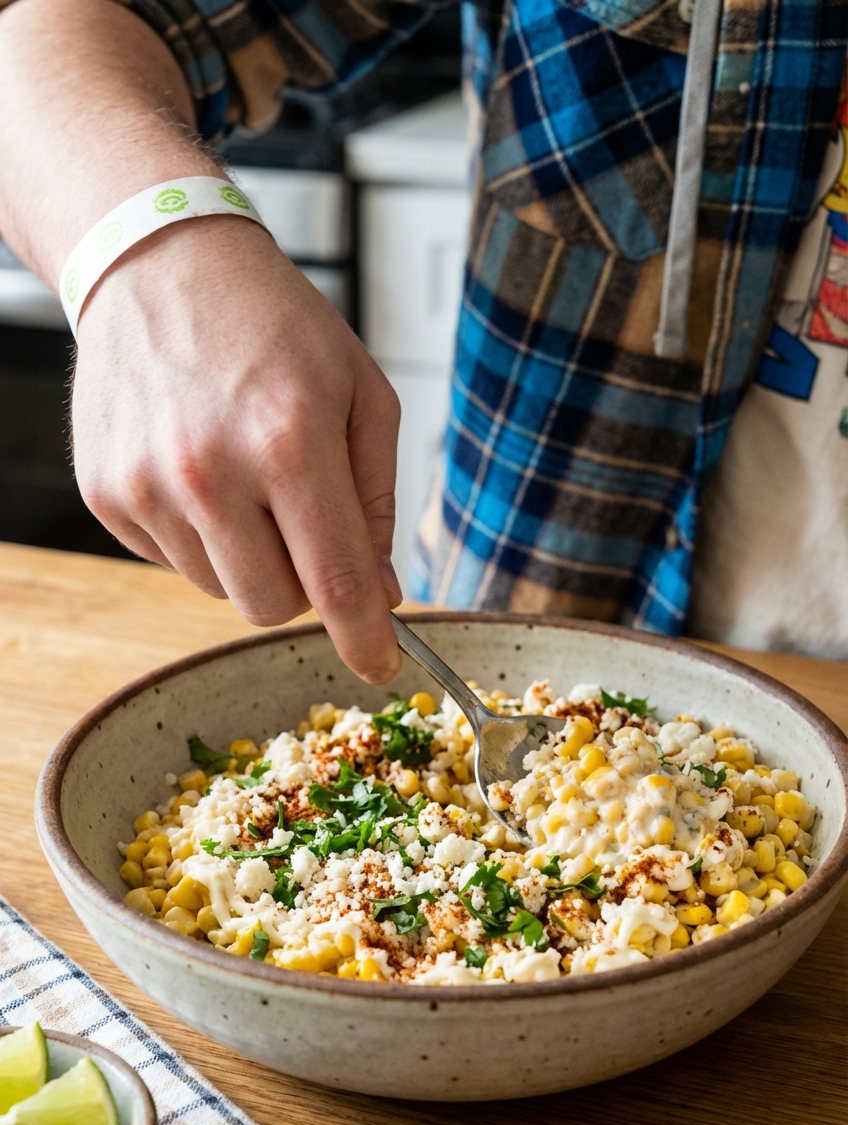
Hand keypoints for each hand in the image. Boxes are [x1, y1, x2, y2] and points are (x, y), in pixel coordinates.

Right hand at [71, 214, 402, 683]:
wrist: (163, 266)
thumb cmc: (276, 325)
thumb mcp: (361, 394)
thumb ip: (375, 501)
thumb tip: (379, 594)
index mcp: (289, 441)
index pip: (335, 582)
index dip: (364, 639)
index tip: (380, 666)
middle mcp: (210, 472)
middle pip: (272, 606)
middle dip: (303, 584)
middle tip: (304, 522)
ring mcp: (147, 486)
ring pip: (220, 591)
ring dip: (248, 558)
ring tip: (245, 476)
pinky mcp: (107, 495)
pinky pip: (173, 562)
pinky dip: (200, 537)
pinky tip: (201, 470)